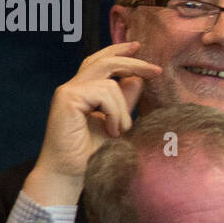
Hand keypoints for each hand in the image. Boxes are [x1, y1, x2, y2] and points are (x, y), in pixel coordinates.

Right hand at [23, 43, 161, 204]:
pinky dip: (115, 112)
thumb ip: (125, 101)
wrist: (71, 174)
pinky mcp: (67, 98)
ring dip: (123, 108)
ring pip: (109, 81)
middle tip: (156, 70)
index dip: (120, 52)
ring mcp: (68, 91)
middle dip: (132, 62)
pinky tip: (111, 130)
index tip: (139, 48)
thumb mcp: (117, 123)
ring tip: (120, 130)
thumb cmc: (91, 154)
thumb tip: (138, 78)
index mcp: (83, 91)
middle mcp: (73, 87)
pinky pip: (104, 92)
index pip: (101, 62)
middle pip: (105, 60)